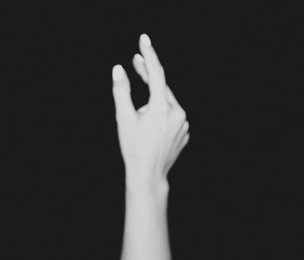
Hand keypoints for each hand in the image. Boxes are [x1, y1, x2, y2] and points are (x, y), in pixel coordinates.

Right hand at [112, 33, 189, 189]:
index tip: (144, 40)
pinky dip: (161, 112)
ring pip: (167, 101)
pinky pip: (172, 115)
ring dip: (154, 97)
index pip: (156, 73)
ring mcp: (183, 124)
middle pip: (162, 86)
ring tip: (139, 110)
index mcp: (162, 108)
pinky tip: (151, 123)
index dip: (149, 55)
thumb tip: (118, 69)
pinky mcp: (184, 133)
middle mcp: (177, 114)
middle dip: (148, 73)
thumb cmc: (134, 148)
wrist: (149, 175)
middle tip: (135, 60)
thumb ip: (121, 91)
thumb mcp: (124, 119)